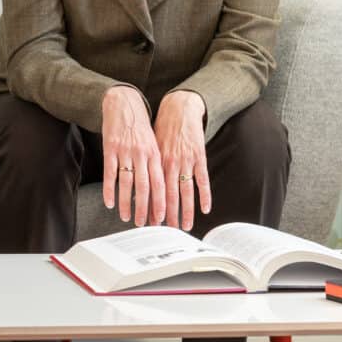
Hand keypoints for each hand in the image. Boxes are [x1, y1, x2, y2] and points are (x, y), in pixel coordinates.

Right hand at [100, 85, 165, 225]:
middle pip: (145, 187)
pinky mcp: (111, 148)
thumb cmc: (140, 127)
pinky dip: (109, 190)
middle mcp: (142, 154)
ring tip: (127, 217)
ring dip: (127, 203)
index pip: (161, 183)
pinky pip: (110, 173)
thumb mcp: (154, 143)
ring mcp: (126, 151)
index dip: (161, 203)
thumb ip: (156, 164)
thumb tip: (160, 189)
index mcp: (156, 154)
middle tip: (144, 224)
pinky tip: (108, 202)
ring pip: (127, 183)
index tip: (162, 219)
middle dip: (145, 208)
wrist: (124, 103)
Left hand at [156, 91, 210, 229]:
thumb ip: (146, 164)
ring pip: (185, 191)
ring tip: (185, 226)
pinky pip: (202, 180)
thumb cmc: (161, 128)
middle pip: (167, 194)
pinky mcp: (199, 156)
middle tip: (165, 232)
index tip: (148, 222)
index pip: (151, 189)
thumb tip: (137, 185)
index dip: (150, 207)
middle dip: (166, 215)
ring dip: (185, 211)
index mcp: (154, 160)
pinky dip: (204, 195)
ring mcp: (185, 160)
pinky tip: (205, 209)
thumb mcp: (149, 145)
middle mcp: (168, 162)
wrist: (178, 108)